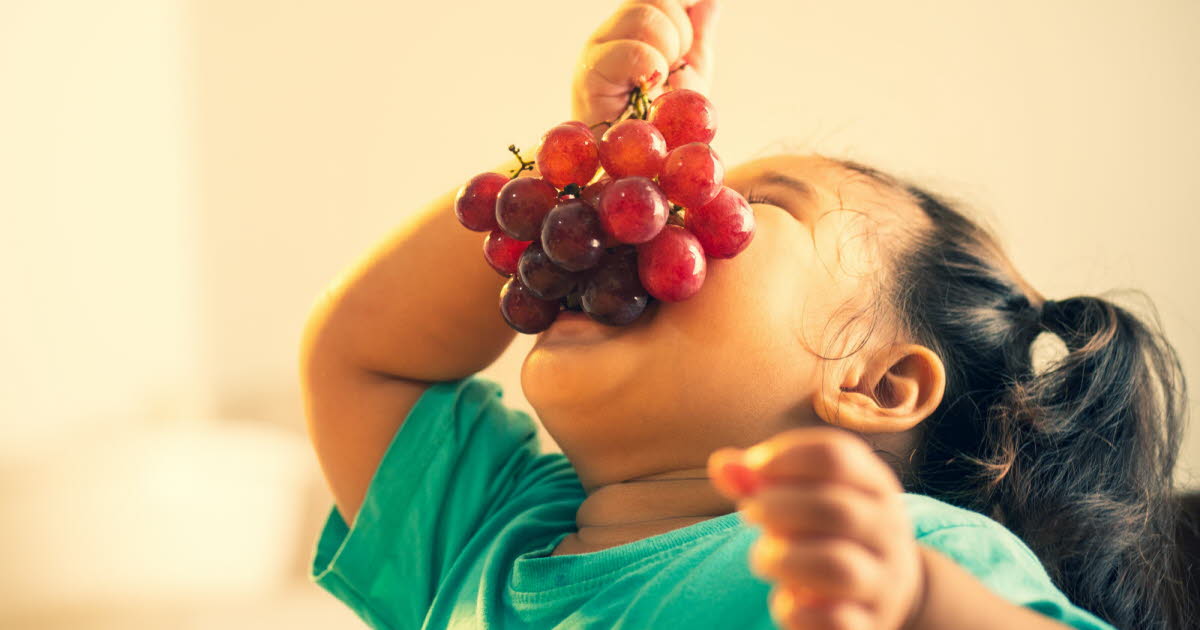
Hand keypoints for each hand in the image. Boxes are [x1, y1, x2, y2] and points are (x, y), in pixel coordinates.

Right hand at [571, 0, 718, 128]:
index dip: (680, 18)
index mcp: (631, 30)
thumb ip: (697, 38)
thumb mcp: (690, 78)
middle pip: (654, 1)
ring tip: (656, 86)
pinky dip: (650, 69)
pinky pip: (632, 52)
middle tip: (668, 75)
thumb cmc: (662, 130)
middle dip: (679, 36)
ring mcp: (596, 52)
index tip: (681, 54)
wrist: (641, 170)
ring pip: (644, 18)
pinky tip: (646, 90)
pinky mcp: (589, 75)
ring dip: (665, 54)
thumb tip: (707, 1)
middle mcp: (610, 35)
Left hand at [708, 428, 926, 629]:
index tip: (754, 466)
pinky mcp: (868, 624)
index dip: (786, 456)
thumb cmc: (831, 532)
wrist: (892, 591)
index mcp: (873, 485)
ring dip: (784, 560)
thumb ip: (763, 482)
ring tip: (764, 558)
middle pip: (836, 509)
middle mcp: (885, 530)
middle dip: (777, 509)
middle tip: (750, 513)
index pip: (836, 456)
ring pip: (837, 566)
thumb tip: (721, 465)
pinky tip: (785, 601)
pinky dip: (798, 611)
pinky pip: (836, 621)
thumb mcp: (809, 498)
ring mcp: (881, 581)